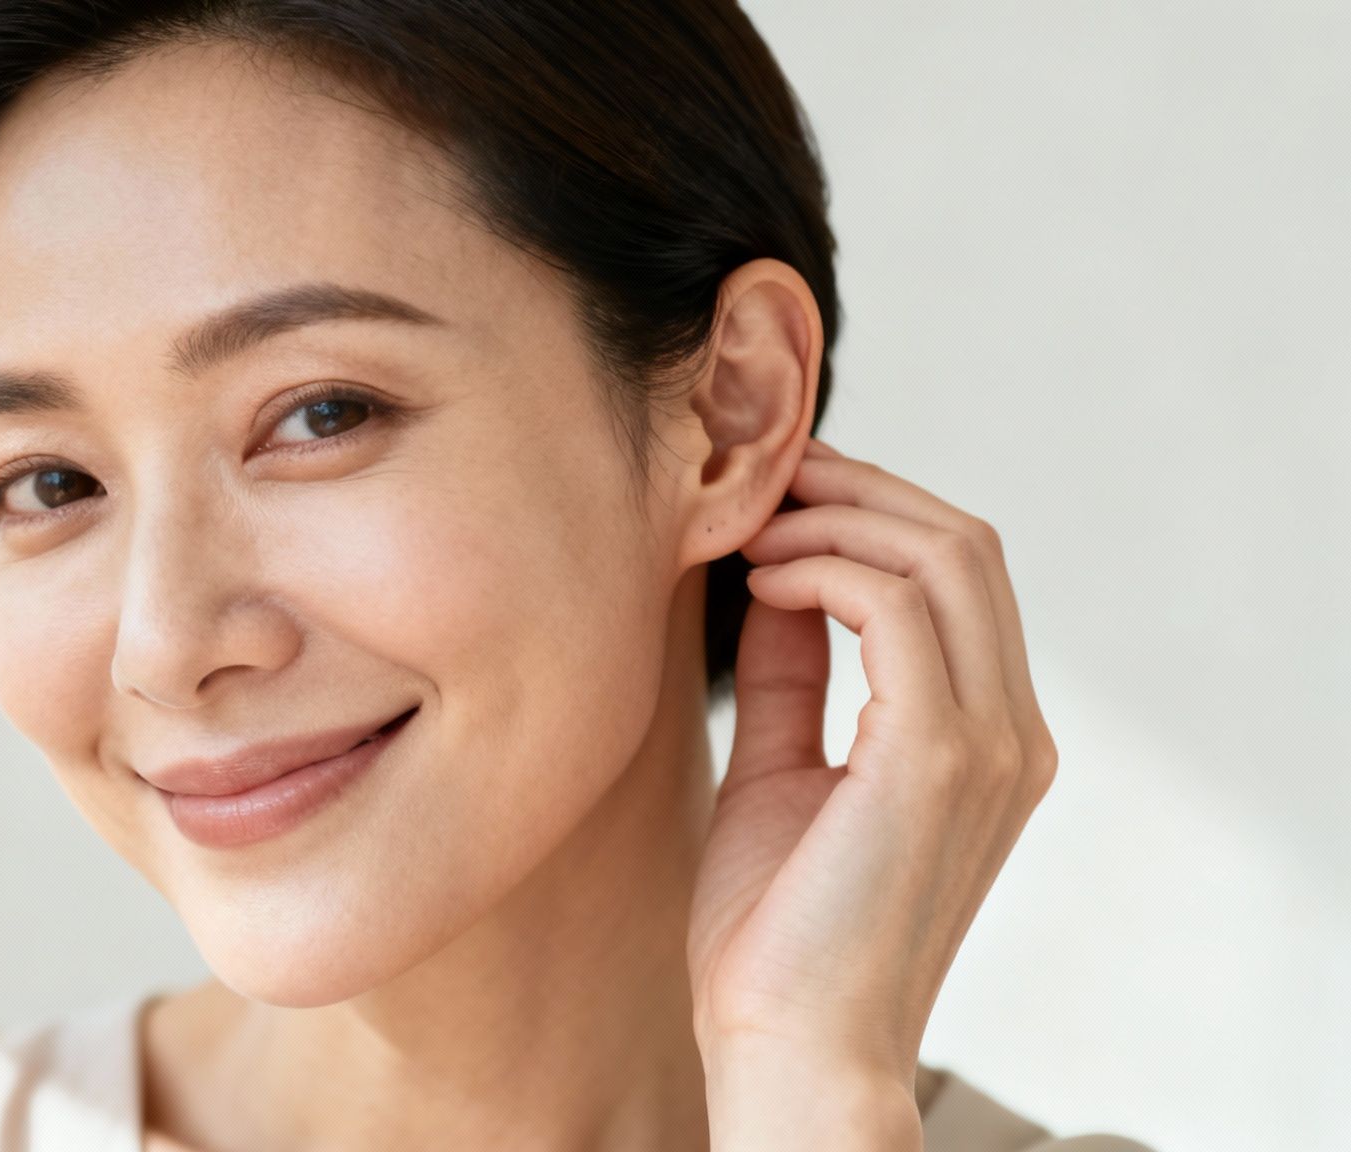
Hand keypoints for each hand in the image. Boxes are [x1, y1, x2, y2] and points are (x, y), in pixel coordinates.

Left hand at [686, 438, 1058, 1145]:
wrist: (789, 1046)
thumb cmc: (777, 931)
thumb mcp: (780, 770)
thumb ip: (794, 675)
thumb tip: (778, 572)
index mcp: (989, 739)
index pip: (960, 574)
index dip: (872, 508)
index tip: (777, 492)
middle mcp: (1012, 734)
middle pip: (965, 543)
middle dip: (858, 488)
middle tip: (761, 477)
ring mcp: (989, 745)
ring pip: (945, 555)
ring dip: (837, 516)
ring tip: (749, 525)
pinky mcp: (941, 758)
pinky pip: (898, 608)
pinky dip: (824, 568)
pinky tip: (759, 577)